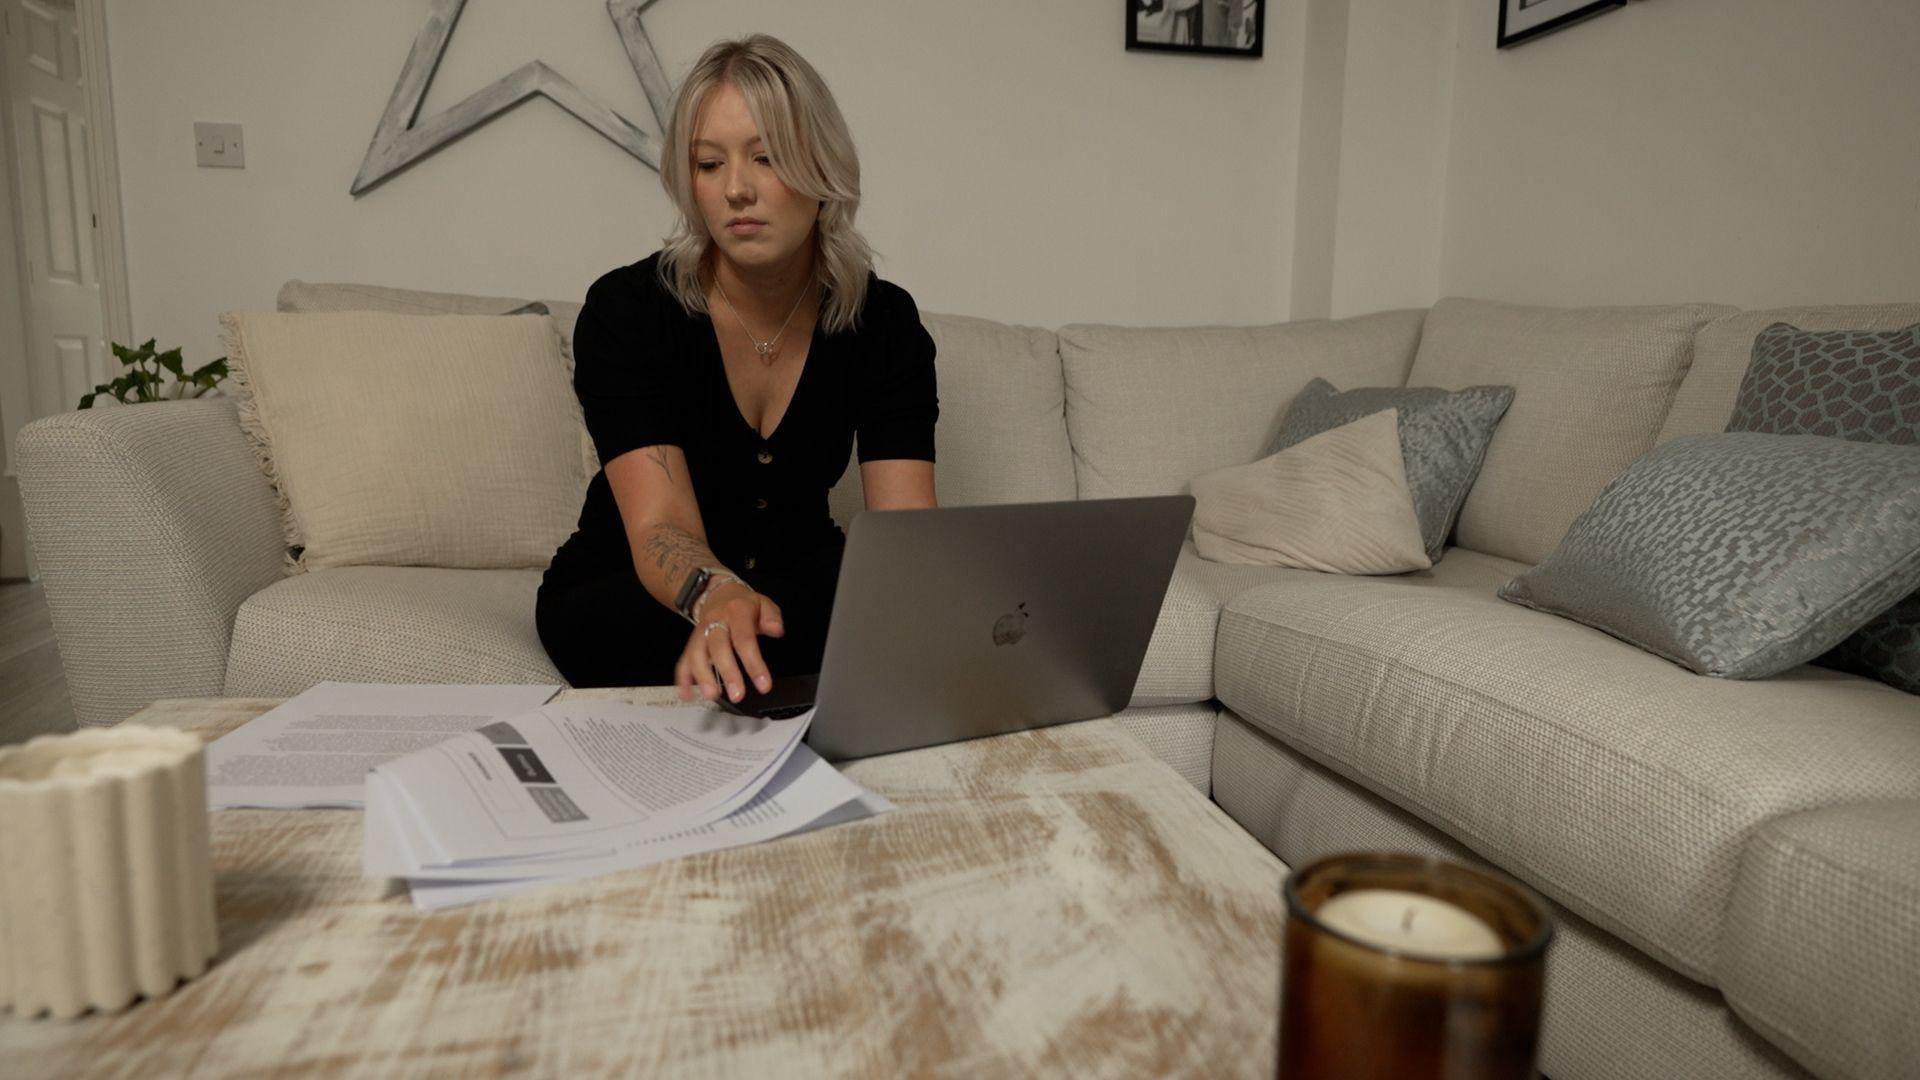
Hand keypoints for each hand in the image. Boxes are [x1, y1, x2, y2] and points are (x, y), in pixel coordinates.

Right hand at [675, 583, 784, 703]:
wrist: (717, 594)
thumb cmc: (743, 605)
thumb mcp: (764, 604)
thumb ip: (772, 617)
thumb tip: (776, 630)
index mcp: (736, 612)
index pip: (744, 639)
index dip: (753, 663)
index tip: (764, 685)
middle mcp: (715, 622)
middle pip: (718, 648)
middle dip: (727, 673)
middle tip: (737, 695)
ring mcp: (700, 633)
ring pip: (697, 654)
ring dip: (702, 676)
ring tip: (711, 695)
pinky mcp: (691, 644)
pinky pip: (683, 660)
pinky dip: (682, 679)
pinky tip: (686, 694)